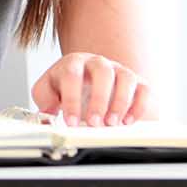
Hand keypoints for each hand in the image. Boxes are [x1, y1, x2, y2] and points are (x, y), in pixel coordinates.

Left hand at [31, 52, 151, 126]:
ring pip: (125, 78)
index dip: (71, 100)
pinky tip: (128, 121)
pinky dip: (139, 106)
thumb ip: (43, 100)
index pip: (72, 75)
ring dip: (120, 102)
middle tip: (94, 123)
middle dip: (99, 99)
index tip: (71, 123)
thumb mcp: (48, 91)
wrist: (86, 83)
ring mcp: (119, 71)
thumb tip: (46, 117)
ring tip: (111, 124)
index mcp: (73, 63)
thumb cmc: (66, 88)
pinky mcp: (137, 82)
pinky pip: (144, 89)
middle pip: (102, 72)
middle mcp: (97, 63)